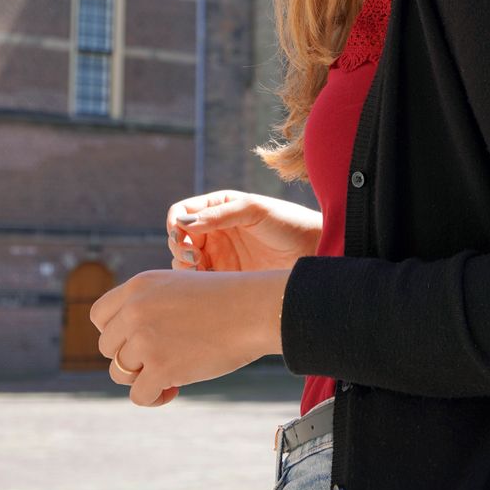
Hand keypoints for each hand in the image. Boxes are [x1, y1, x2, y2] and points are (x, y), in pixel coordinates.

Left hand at [91, 268, 289, 407]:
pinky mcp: (160, 367)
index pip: (99, 316)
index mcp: (138, 286)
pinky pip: (138, 396)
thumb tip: (127, 347)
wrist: (255, 310)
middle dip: (131, 359)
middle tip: (161, 360)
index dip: (115, 334)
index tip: (137, 342)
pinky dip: (154, 398)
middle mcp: (135, 310)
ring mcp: (145, 339)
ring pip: (120, 373)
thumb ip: (149, 306)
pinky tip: (174, 390)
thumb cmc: (227, 301)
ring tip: (170, 376)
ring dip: (143, 378)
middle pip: (107, 348)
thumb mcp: (178, 288)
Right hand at [168, 190, 322, 273]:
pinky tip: (206, 282)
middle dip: (178, 247)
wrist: (314, 250)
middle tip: (194, 258)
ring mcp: (219, 255)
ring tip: (199, 269)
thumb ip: (220, 214)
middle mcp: (214, 230)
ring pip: (184, 261)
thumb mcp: (254, 211)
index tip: (182, 237)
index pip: (182, 213)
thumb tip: (184, 223)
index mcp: (219, 207)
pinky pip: (200, 281)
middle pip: (178, 238)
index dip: (176, 224)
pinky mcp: (226, 277)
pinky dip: (195, 282)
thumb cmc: (288, 223)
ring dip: (183, 266)